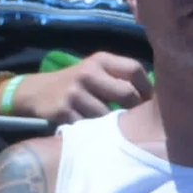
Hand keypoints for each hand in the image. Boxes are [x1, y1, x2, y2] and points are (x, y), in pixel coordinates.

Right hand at [10, 53, 150, 122]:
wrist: (35, 92)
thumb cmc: (77, 84)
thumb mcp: (95, 71)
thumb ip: (121, 79)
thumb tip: (157, 101)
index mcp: (99, 60)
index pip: (135, 69)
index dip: (147, 89)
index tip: (147, 103)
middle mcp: (87, 73)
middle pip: (128, 95)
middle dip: (132, 110)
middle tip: (129, 120)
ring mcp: (74, 92)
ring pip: (110, 116)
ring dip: (111, 126)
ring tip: (106, 127)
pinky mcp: (63, 111)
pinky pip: (90, 127)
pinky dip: (92, 132)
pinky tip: (88, 130)